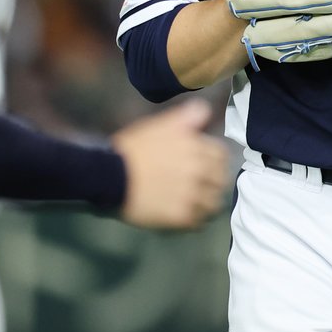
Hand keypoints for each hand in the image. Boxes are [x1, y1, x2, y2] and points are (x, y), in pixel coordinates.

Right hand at [112, 99, 229, 229]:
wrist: (110, 176)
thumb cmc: (132, 149)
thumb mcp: (157, 125)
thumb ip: (185, 118)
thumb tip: (206, 110)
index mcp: (195, 147)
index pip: (222, 156)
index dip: (215, 160)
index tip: (206, 166)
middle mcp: (198, 170)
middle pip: (221, 180)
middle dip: (213, 182)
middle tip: (200, 186)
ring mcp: (191, 194)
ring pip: (213, 203)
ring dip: (206, 203)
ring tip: (194, 203)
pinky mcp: (182, 216)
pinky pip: (199, 221)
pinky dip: (195, 219)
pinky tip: (183, 214)